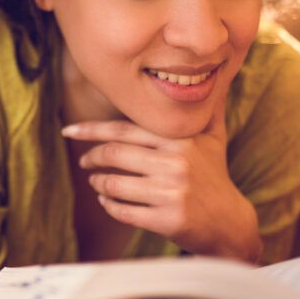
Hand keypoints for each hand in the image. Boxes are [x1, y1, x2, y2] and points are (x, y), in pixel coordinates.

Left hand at [62, 84, 260, 260]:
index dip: (91, 130)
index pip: (124, 129)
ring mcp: (171, 192)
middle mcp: (175, 162)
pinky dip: (109, 206)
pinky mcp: (168, 219)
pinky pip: (123, 211)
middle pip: (114, 154)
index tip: (69, 131)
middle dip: (91, 158)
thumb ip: (206, 107)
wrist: (230, 223)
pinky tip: (107, 202)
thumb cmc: (216, 176)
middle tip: (84, 162)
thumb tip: (212, 76)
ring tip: (95, 183)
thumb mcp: (213, 138)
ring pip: (114, 184)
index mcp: (179, 139)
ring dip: (98, 183)